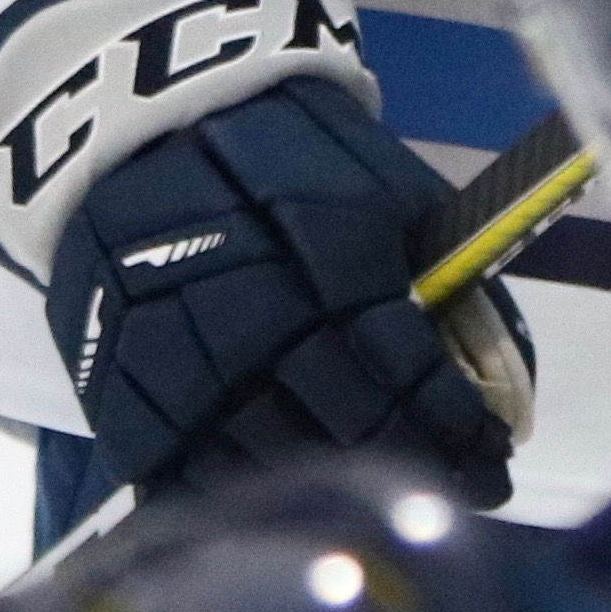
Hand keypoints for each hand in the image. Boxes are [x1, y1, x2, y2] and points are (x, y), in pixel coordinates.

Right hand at [0, 0, 522, 503]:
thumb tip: (489, 355)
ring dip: (334, 488)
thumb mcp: (375, 177)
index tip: (493, 455)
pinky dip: (242, 493)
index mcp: (324, 240)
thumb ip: (429, 263)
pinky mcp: (117, 375)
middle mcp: (251, 301)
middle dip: (414, 462)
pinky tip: (284, 499)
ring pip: (267, 453)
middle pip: (343, 418)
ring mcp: (176, 346)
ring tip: (381, 497)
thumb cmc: (280, 143)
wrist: (129, 111)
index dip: (456, 423)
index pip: (404, 363)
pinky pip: (183, 467)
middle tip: (461, 491)